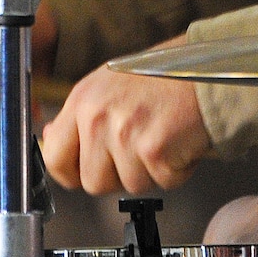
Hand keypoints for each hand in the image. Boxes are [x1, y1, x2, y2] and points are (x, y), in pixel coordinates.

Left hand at [41, 46, 211, 194]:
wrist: (207, 70)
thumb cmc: (162, 77)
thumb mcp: (108, 86)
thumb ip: (80, 116)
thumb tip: (50, 138)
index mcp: (82, 100)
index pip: (54, 157)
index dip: (70, 174)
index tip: (83, 173)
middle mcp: (97, 116)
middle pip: (92, 182)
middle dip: (118, 175)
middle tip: (138, 150)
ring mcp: (124, 134)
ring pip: (129, 187)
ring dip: (150, 172)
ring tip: (161, 138)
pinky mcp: (153, 150)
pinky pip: (162, 183)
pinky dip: (176, 170)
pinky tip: (178, 142)